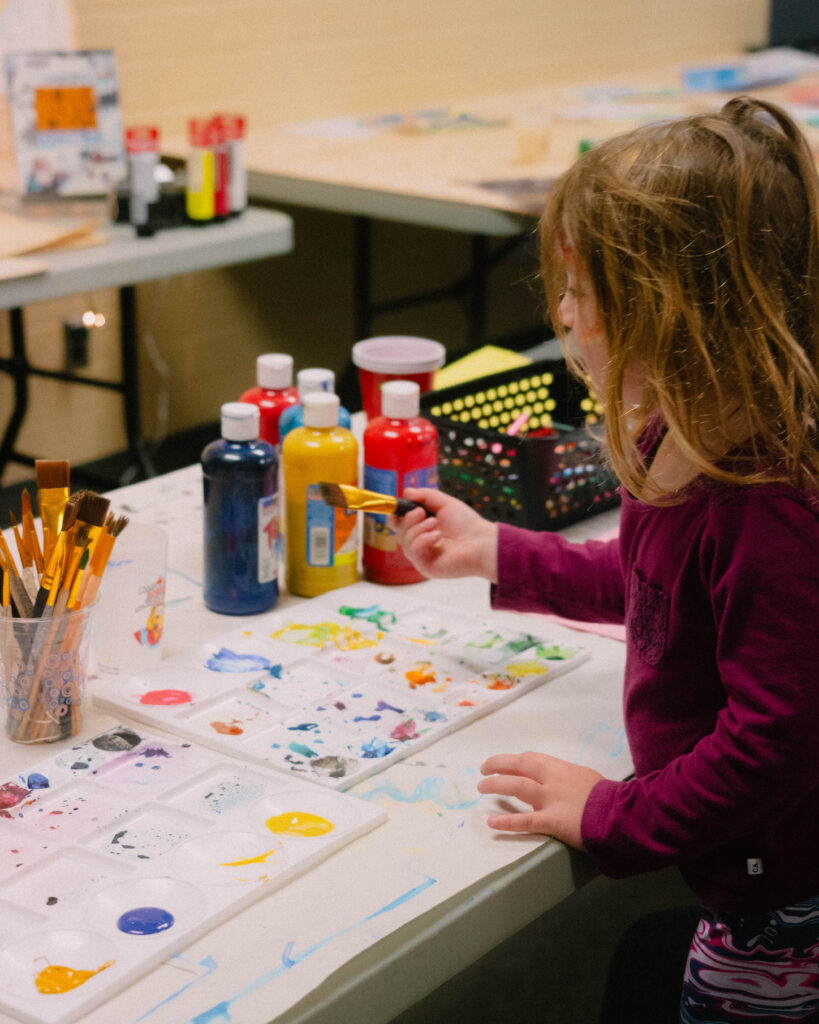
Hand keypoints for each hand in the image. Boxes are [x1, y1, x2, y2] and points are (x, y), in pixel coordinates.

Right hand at [388, 488, 498, 581]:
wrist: (482, 542)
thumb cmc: (467, 524)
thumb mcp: (444, 503)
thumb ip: (424, 495)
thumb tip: (406, 491)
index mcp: (422, 528)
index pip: (398, 522)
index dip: (395, 513)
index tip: (400, 505)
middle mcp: (419, 542)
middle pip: (397, 531)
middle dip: (408, 519)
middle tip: (422, 513)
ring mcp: (421, 556)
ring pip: (404, 540)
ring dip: (418, 529)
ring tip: (435, 524)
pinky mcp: (425, 567)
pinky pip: (413, 552)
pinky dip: (422, 540)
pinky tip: (436, 537)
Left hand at [477, 751, 602, 849]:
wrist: (620, 814)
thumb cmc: (607, 796)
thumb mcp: (586, 778)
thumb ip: (567, 778)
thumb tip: (557, 782)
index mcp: (561, 768)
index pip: (531, 759)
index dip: (513, 760)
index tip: (501, 763)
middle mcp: (552, 780)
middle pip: (519, 766)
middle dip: (498, 765)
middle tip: (483, 770)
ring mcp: (551, 800)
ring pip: (517, 787)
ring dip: (496, 785)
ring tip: (482, 787)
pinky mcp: (552, 822)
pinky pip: (525, 821)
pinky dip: (507, 822)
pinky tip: (492, 823)